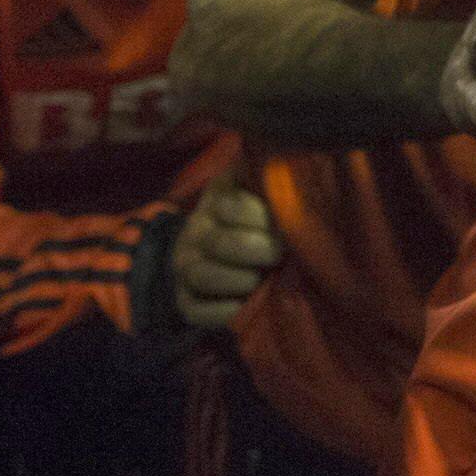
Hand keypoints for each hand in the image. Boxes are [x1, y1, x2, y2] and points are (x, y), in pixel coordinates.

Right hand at [172, 174, 281, 329]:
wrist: (206, 247)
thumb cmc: (248, 214)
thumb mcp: (252, 185)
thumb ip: (266, 175)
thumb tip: (291, 164)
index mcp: (215, 199)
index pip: (231, 206)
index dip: (261, 217)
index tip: (286, 224)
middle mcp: (195, 231)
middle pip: (222, 243)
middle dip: (260, 250)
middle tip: (280, 254)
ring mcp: (186, 266)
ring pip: (204, 275)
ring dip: (239, 280)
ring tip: (260, 279)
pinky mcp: (184, 299)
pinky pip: (195, 310)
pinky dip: (220, 312)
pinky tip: (242, 306)